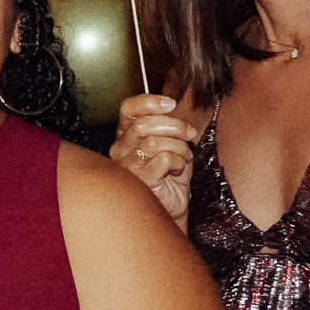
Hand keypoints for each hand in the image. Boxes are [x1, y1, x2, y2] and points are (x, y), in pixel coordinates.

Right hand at [111, 95, 196, 221]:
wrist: (173, 207)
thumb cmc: (170, 176)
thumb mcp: (169, 143)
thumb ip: (165, 125)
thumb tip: (170, 104)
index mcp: (126, 136)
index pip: (128, 110)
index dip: (149, 102)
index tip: (170, 104)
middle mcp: (120, 150)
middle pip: (143, 124)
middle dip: (174, 126)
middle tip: (190, 134)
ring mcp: (127, 167)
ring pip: (153, 141)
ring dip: (179, 147)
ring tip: (185, 158)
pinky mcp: (139, 181)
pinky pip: (164, 159)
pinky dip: (179, 162)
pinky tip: (178, 171)